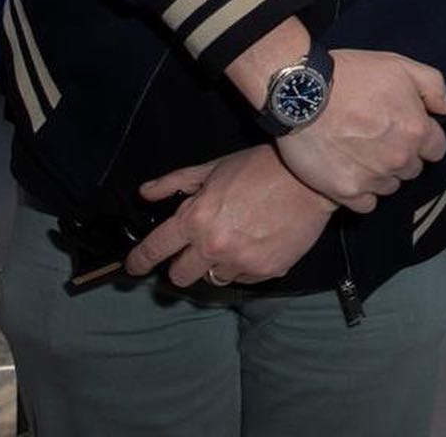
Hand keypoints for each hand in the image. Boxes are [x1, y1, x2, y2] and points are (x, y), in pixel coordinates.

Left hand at [124, 145, 335, 288]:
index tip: (134, 267)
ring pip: (213, 278)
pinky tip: (257, 242)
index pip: (155, 250)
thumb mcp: (215, 167)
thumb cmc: (261, 167)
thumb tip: (145, 194)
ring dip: (218, 263)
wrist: (310, 180)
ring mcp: (240, 262)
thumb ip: (176, 183)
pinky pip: (242, 278)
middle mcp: (214, 246)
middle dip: (183, 264)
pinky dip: (245, 265)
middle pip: (180, 276)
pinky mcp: (264, 272)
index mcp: (197, 219)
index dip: (139, 261)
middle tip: (197, 248)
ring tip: (237, 238)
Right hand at [275, 49, 445, 213]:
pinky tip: (350, 172)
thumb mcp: (399, 65)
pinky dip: (361, 192)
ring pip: (390, 186)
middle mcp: (399, 158)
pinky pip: (366, 204)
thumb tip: (445, 109)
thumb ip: (432, 86)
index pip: (436, 149)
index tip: (406, 129)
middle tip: (379, 137)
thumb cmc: (351, 75)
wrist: (302, 92)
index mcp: (416, 130)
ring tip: (361, 152)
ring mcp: (373, 178)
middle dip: (402, 155)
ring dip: (381, 174)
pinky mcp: (346, 192)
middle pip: (412, 168)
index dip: (422, 138)